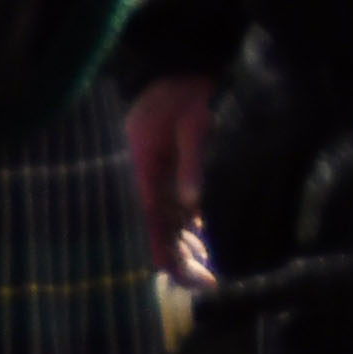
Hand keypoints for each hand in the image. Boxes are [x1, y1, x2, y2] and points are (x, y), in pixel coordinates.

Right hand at [127, 73, 213, 264]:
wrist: (177, 71)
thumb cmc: (184, 95)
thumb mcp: (192, 123)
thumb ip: (191, 161)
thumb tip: (190, 201)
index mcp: (144, 177)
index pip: (150, 228)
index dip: (166, 257)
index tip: (185, 279)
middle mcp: (145, 185)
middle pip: (159, 234)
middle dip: (180, 261)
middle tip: (208, 282)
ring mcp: (155, 180)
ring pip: (167, 225)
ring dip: (185, 247)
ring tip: (209, 270)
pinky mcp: (167, 173)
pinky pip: (174, 209)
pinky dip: (188, 227)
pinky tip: (202, 242)